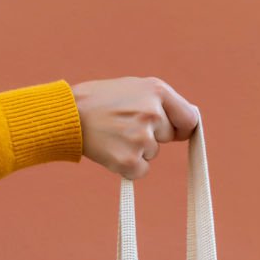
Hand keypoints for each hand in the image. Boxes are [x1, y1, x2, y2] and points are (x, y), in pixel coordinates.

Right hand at [70, 76, 199, 179]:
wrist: (69, 115)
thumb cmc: (102, 101)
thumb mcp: (135, 88)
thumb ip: (162, 103)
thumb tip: (190, 123)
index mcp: (157, 91)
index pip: (189, 118)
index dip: (183, 127)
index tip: (177, 132)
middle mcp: (152, 113)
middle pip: (168, 137)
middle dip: (152, 135)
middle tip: (124, 125)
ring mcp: (141, 138)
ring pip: (153, 153)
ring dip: (137, 150)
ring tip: (114, 134)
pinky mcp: (130, 160)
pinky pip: (141, 170)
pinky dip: (128, 166)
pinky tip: (111, 150)